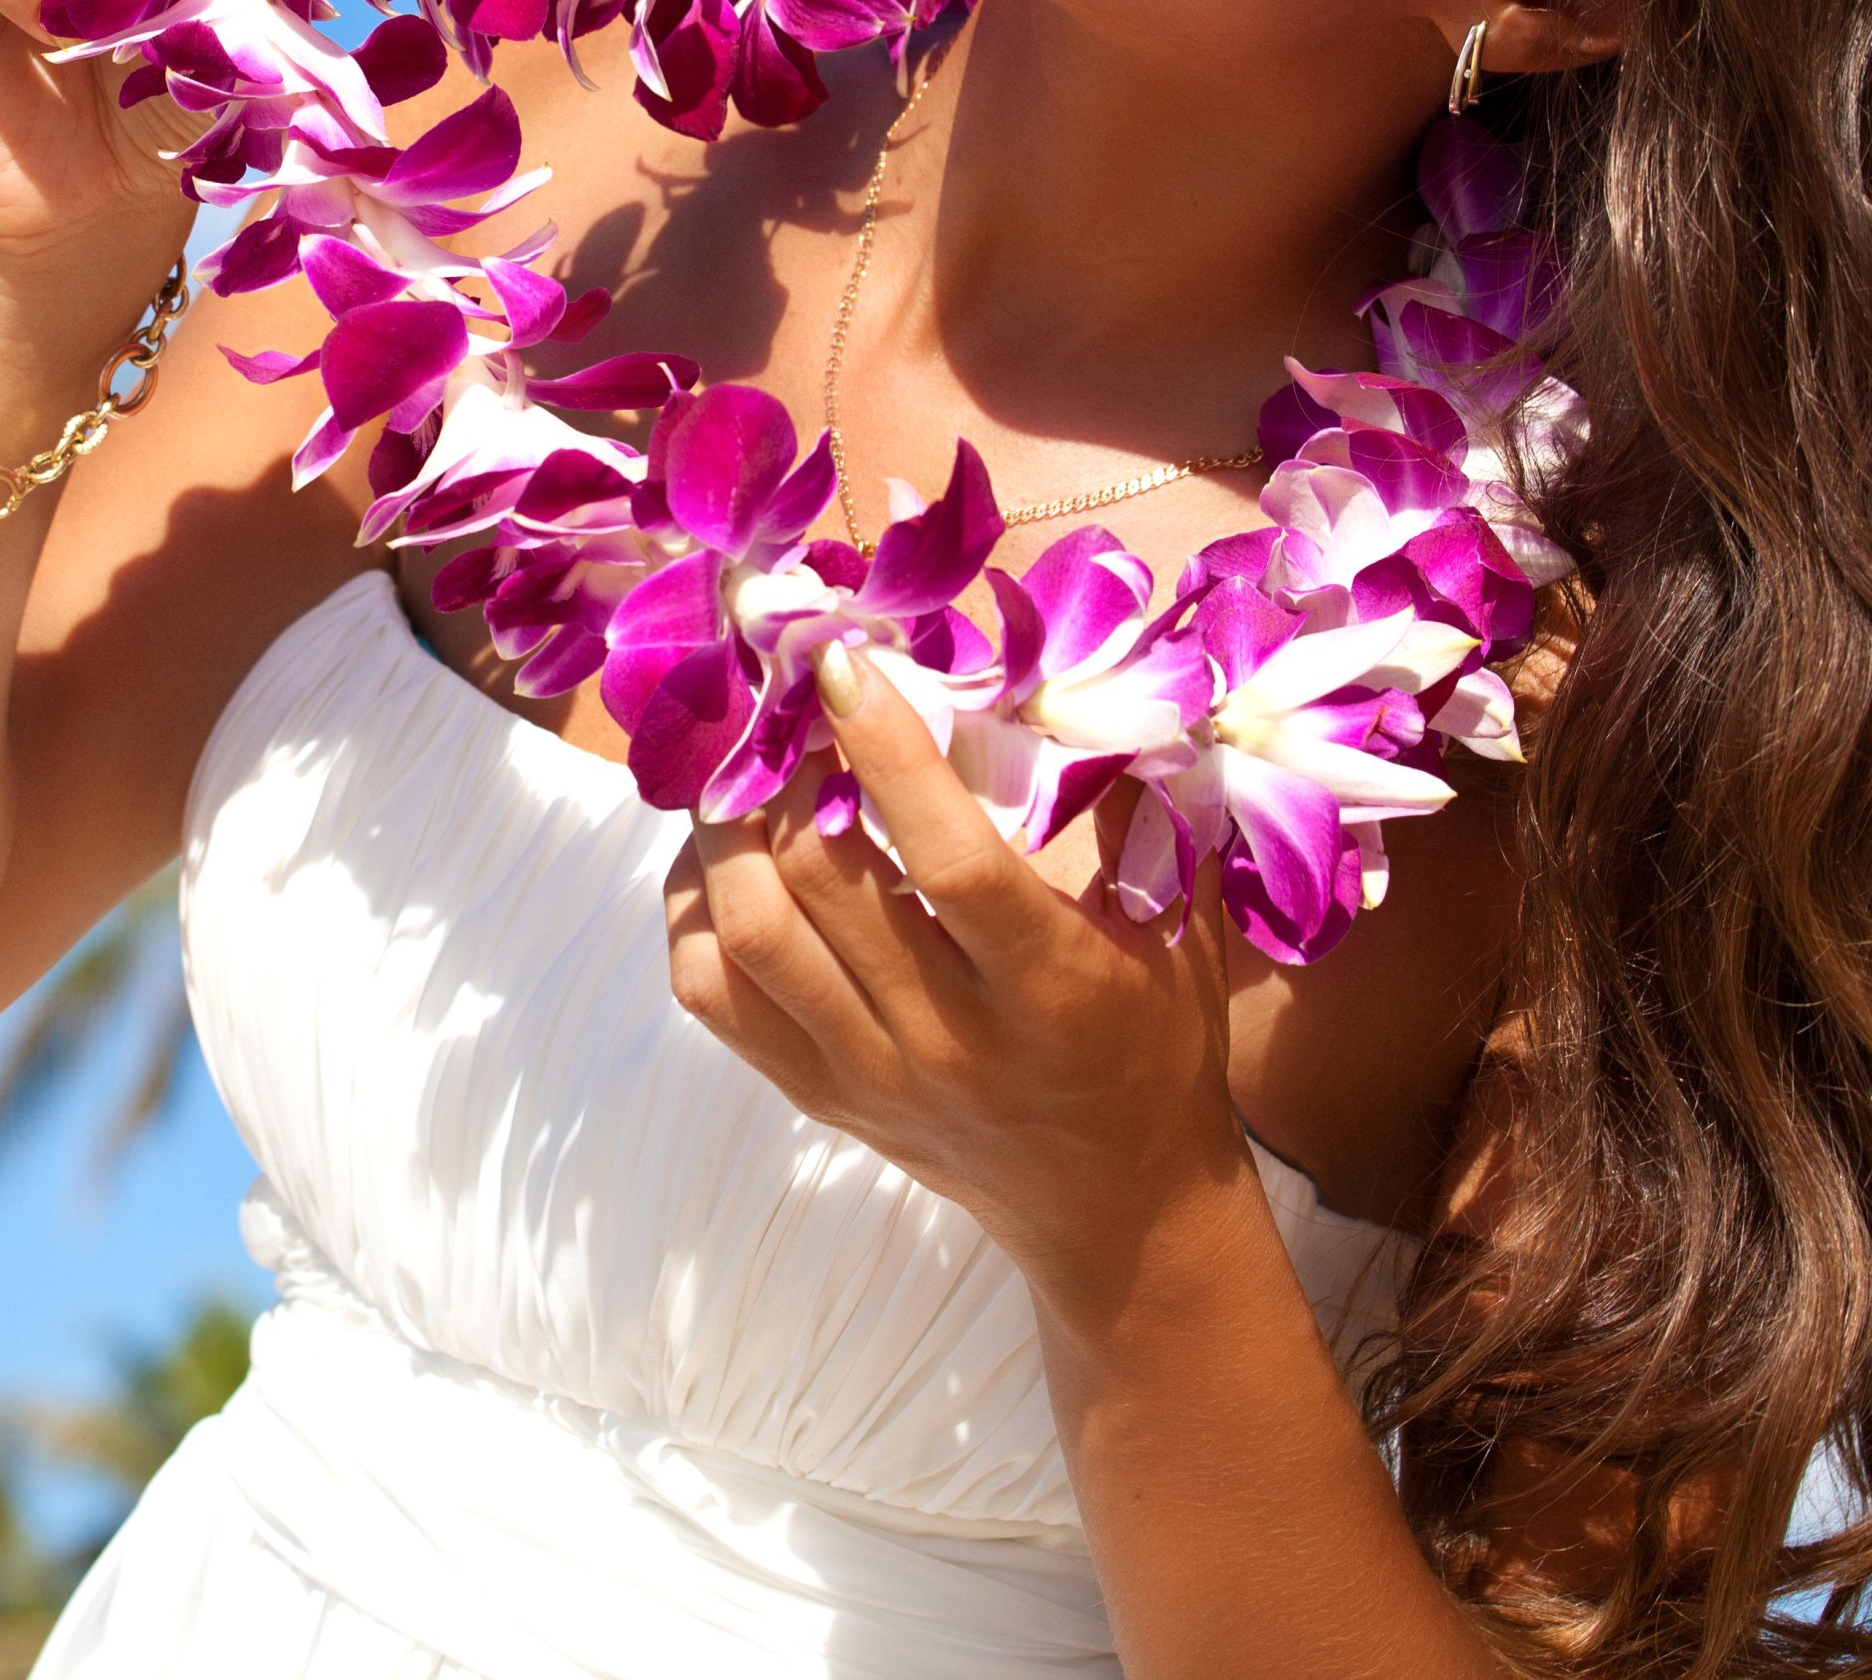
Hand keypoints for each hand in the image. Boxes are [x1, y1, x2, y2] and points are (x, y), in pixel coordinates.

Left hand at [661, 643, 1263, 1312]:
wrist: (1120, 1208)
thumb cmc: (1157, 1040)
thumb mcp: (1176, 926)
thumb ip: (1141, 806)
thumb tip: (1088, 678)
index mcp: (1051, 988)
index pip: (948, 860)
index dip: (888, 752)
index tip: (843, 663)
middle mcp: (948, 1041)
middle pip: (819, 886)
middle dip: (787, 770)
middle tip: (787, 699)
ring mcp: (869, 1076)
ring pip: (749, 937)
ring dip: (726, 832)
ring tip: (745, 766)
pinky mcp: (819, 1097)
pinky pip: (713, 996)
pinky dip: (695, 910)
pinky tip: (722, 853)